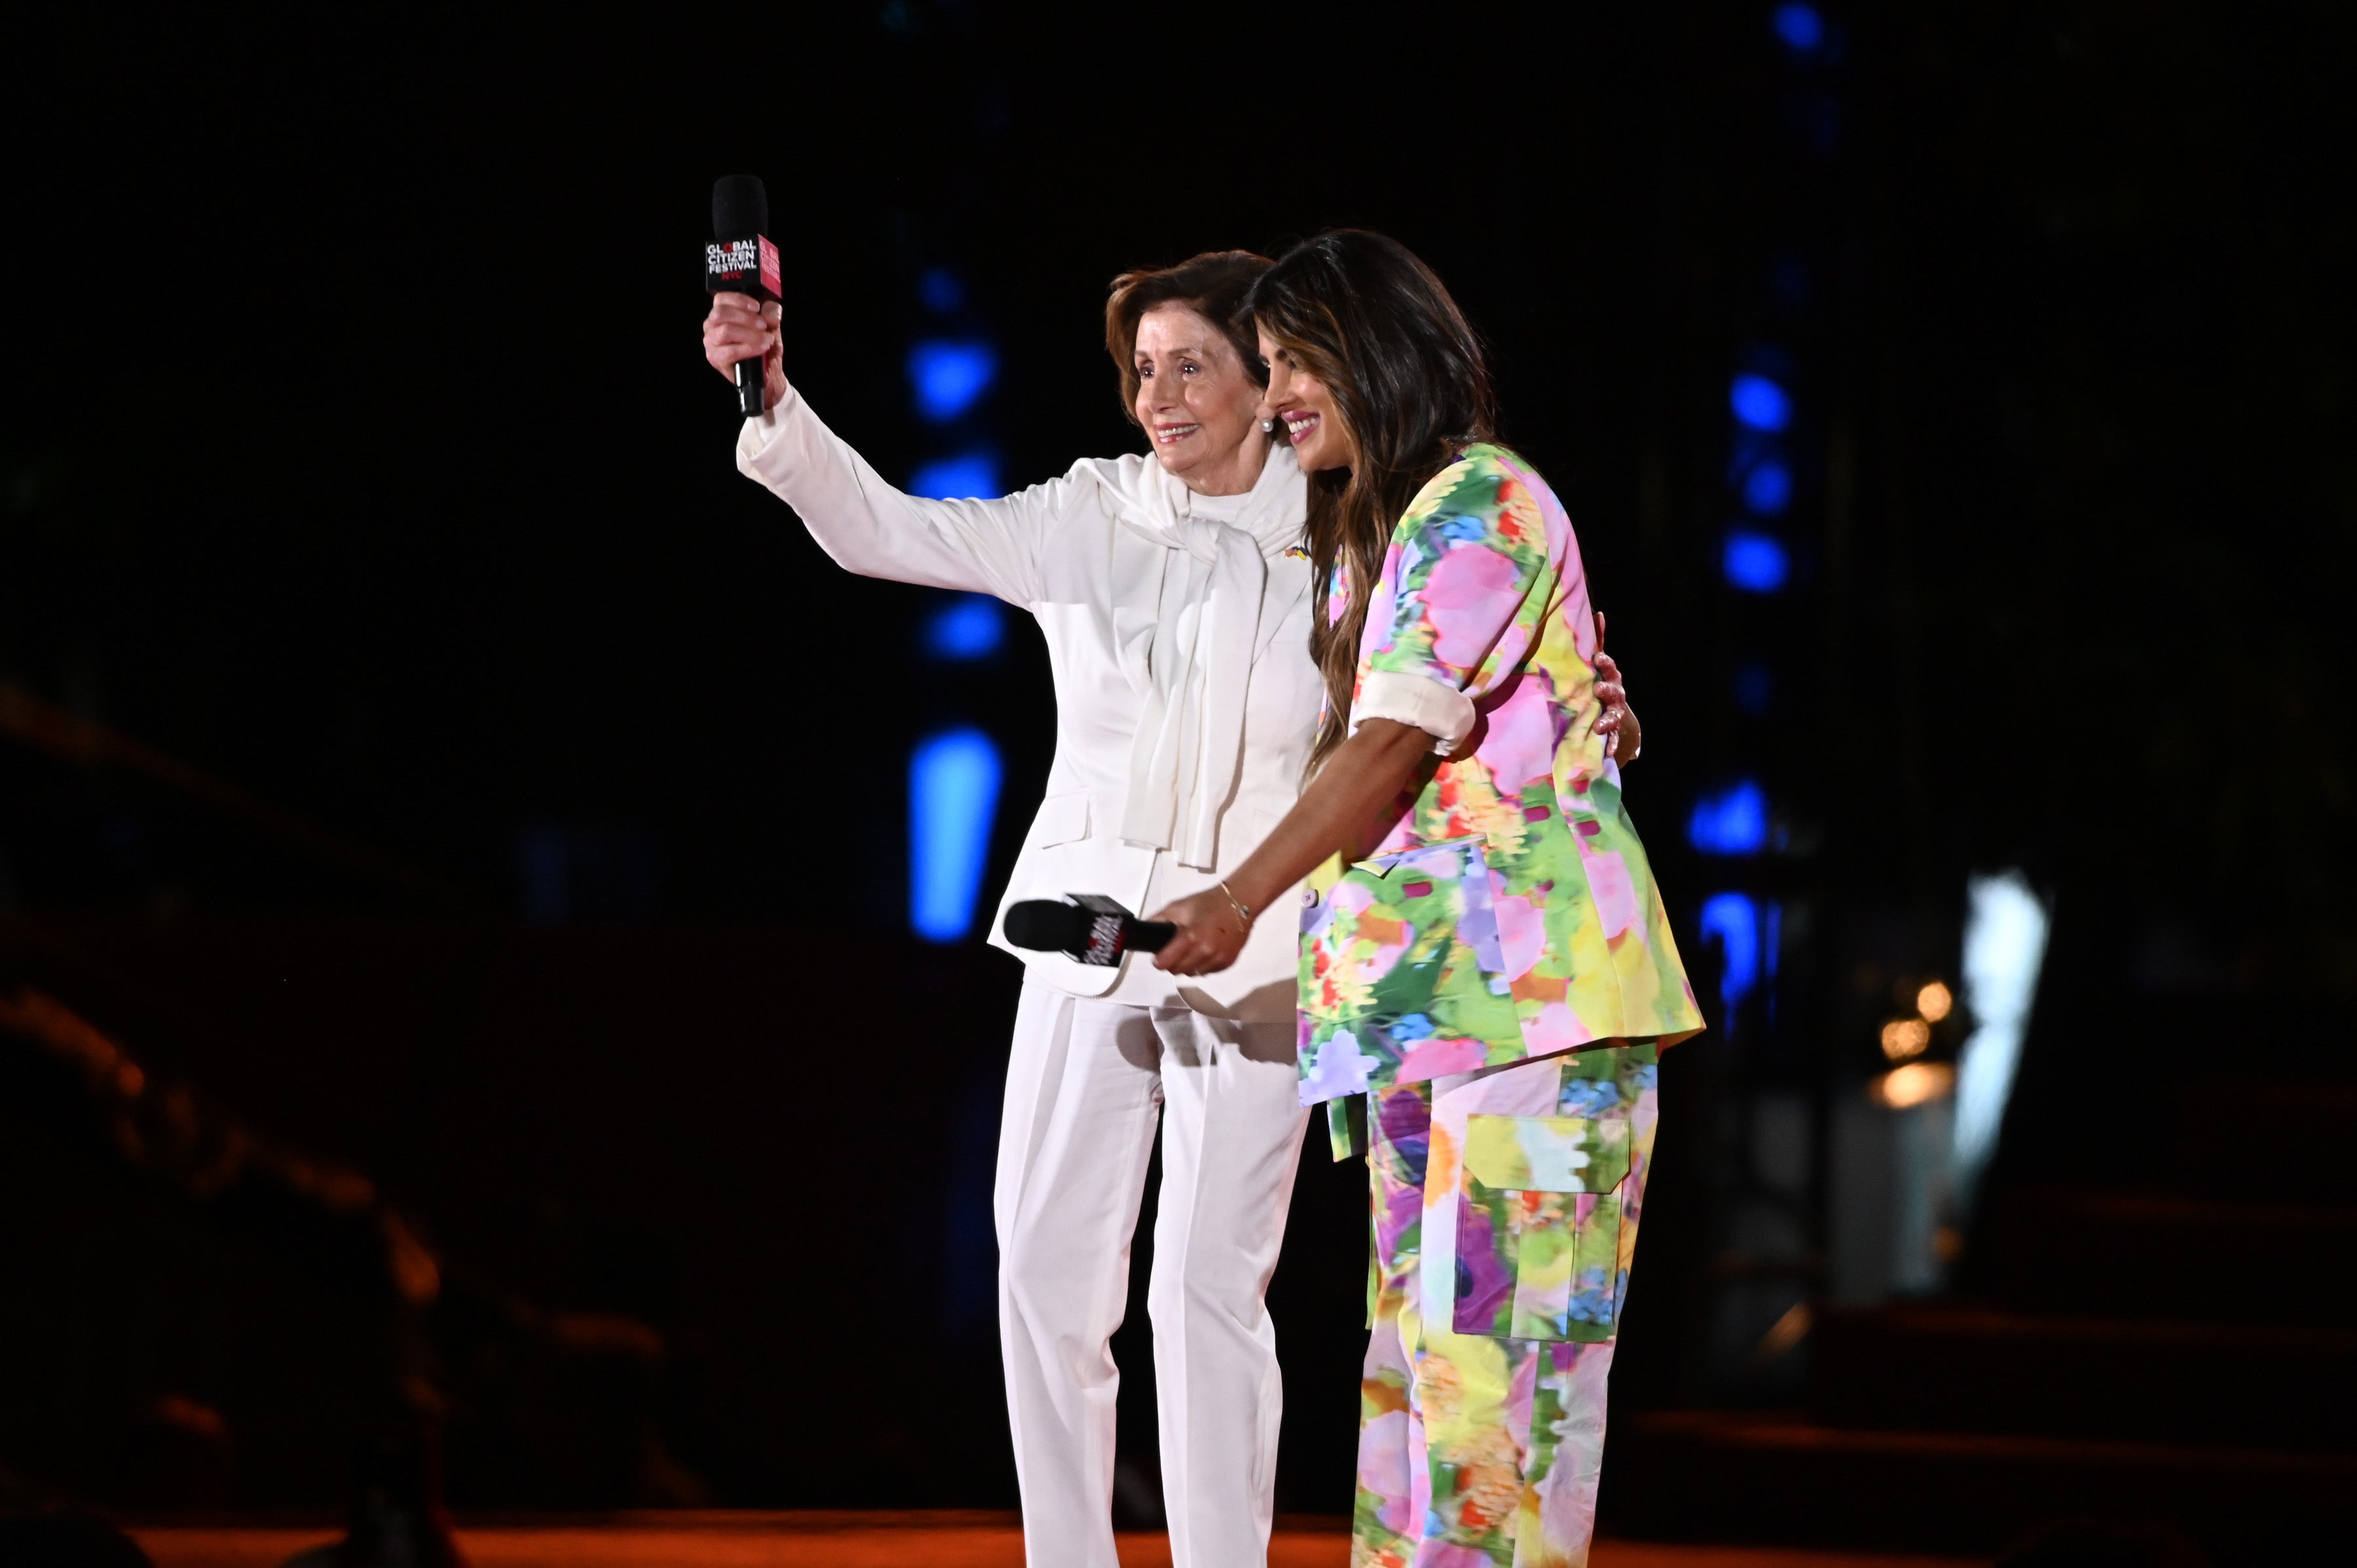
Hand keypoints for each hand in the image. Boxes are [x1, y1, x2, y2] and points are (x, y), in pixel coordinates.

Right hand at [703, 294, 786, 410]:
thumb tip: (770, 311)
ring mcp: (711, 343)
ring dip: (749, 334)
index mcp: (722, 314)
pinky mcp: (715, 359)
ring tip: (766, 339)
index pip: (721, 299)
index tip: (756, 307)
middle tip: (763, 325)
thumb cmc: (764, 347)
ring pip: (725, 331)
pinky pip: (729, 351)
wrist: (769, 374)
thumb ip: (771, 314)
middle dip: (745, 317)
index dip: (738, 300)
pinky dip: (748, 348)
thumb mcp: (772, 326)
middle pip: (720, 313)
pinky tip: (760, 348)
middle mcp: (712, 326)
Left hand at [1147, 887, 1253, 976]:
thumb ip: (1159, 919)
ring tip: (1191, 952)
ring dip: (1188, 966)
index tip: (1159, 957)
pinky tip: (1205, 952)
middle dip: (1173, 964)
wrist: (1240, 902)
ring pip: (1193, 974)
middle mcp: (1204, 952)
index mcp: (1190, 937)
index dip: (1159, 961)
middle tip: (1175, 952)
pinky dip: (1203, 965)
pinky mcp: (1228, 962)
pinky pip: (1208, 972)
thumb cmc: (1207, 903)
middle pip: (1178, 971)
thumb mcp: (1179, 906)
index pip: (1166, 963)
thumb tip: (1145, 930)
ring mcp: (1218, 959)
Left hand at [1592, 612, 1642, 762]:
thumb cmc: (1602, 683)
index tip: (1598, 657)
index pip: (1610, 668)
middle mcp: (1616, 695)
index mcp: (1611, 678)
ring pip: (1613, 717)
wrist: (1614, 714)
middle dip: (1608, 690)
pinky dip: (1610, 746)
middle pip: (1614, 692)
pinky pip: (1612, 739)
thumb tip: (1598, 613)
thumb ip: (1597, 640)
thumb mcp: (1599, 665)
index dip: (1606, 663)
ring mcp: (1615, 714)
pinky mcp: (1612, 732)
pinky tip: (1606, 752)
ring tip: (1599, 727)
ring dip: (1607, 721)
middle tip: (1598, 689)